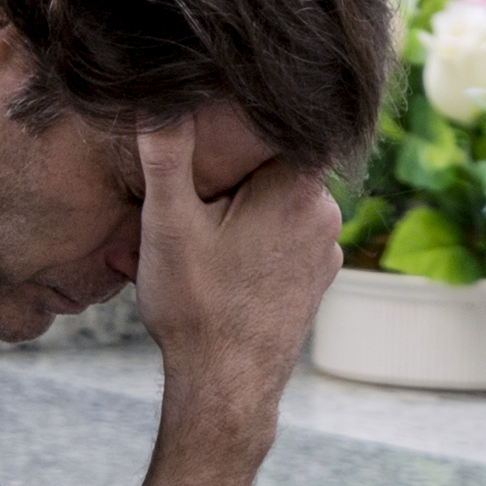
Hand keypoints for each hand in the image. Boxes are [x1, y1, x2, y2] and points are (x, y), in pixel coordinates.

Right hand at [129, 108, 335, 485]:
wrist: (226, 390)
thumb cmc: (198, 309)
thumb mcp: (169, 224)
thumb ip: (167, 154)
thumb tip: (159, 95)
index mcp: (298, 186)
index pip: (280, 120)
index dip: (243, 118)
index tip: (212, 127)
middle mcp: (326, 212)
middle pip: (273, 163)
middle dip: (228, 176)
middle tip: (186, 202)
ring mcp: (326, 248)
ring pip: (277, 203)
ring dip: (239, 210)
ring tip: (197, 242)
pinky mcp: (316, 277)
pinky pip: (284, 237)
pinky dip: (254, 241)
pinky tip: (218, 266)